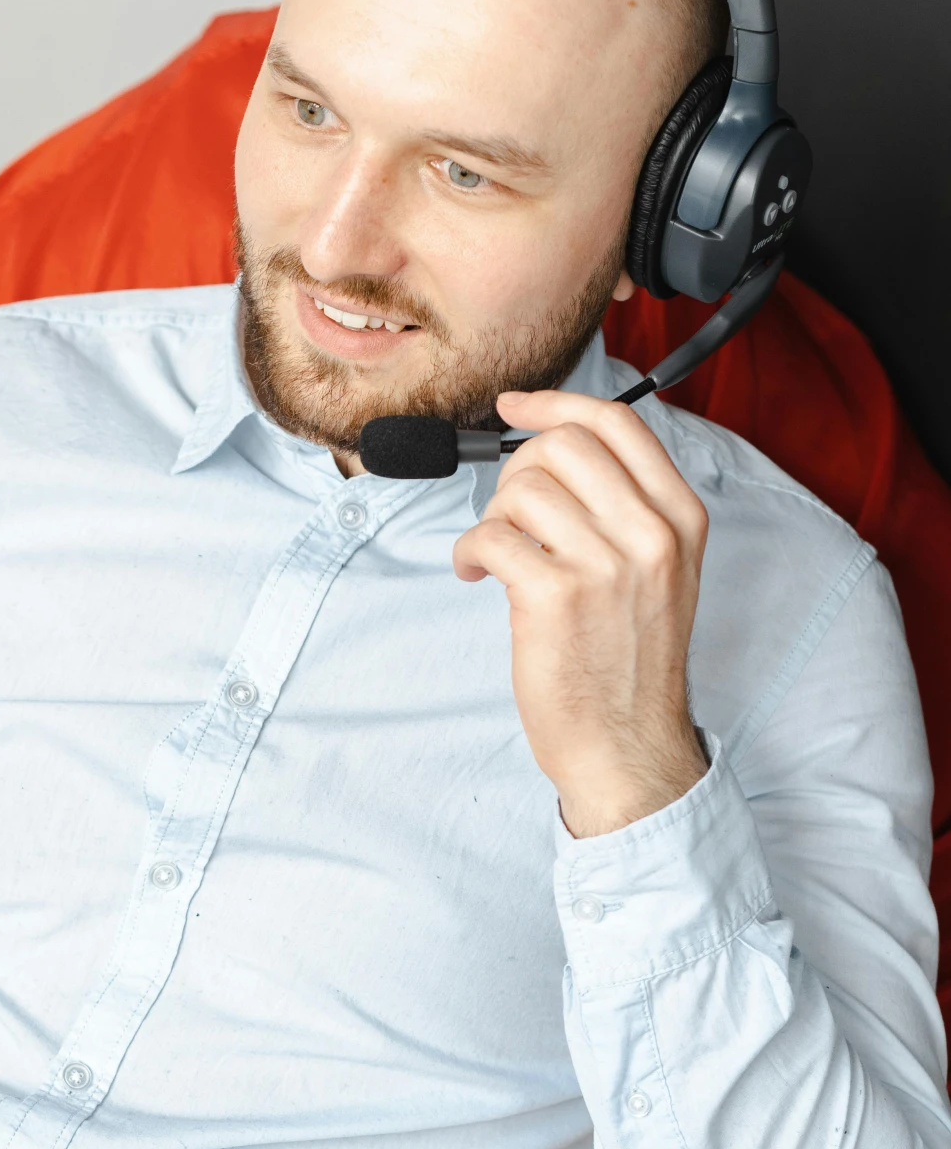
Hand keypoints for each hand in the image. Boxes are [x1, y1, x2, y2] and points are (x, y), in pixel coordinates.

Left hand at [452, 389, 709, 836]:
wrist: (627, 746)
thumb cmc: (628, 661)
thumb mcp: (659, 572)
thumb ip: (626, 508)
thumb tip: (552, 446)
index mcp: (681, 519)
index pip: (617, 423)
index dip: (555, 402)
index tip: (515, 405)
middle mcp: (652, 535)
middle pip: (562, 444)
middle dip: (515, 468)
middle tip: (507, 511)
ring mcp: (606, 566)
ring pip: (521, 488)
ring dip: (491, 516)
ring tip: (494, 554)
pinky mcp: (556, 598)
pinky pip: (491, 536)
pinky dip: (469, 551)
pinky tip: (476, 574)